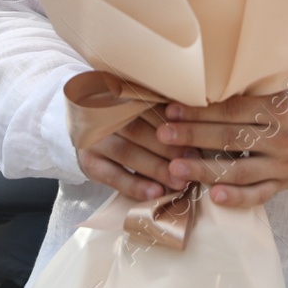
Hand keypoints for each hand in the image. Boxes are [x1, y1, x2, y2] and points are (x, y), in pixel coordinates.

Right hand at [76, 113, 199, 202]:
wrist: (89, 130)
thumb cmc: (128, 118)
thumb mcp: (141, 108)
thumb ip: (164, 112)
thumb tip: (199, 128)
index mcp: (120, 94)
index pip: (149, 106)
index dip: (175, 123)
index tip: (197, 138)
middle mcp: (103, 113)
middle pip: (139, 130)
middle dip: (169, 148)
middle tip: (193, 163)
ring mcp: (93, 138)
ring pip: (127, 153)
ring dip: (156, 168)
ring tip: (180, 182)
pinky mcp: (88, 161)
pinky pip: (112, 176)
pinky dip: (135, 185)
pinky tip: (155, 193)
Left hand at [153, 85, 287, 207]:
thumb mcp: (283, 88)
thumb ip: (253, 87)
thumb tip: (209, 76)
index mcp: (278, 108)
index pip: (232, 110)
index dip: (201, 111)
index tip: (172, 109)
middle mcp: (280, 137)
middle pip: (230, 139)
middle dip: (193, 137)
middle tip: (162, 136)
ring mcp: (282, 164)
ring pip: (239, 170)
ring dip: (204, 170)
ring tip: (174, 168)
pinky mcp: (284, 184)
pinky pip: (258, 194)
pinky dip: (236, 198)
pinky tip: (213, 196)